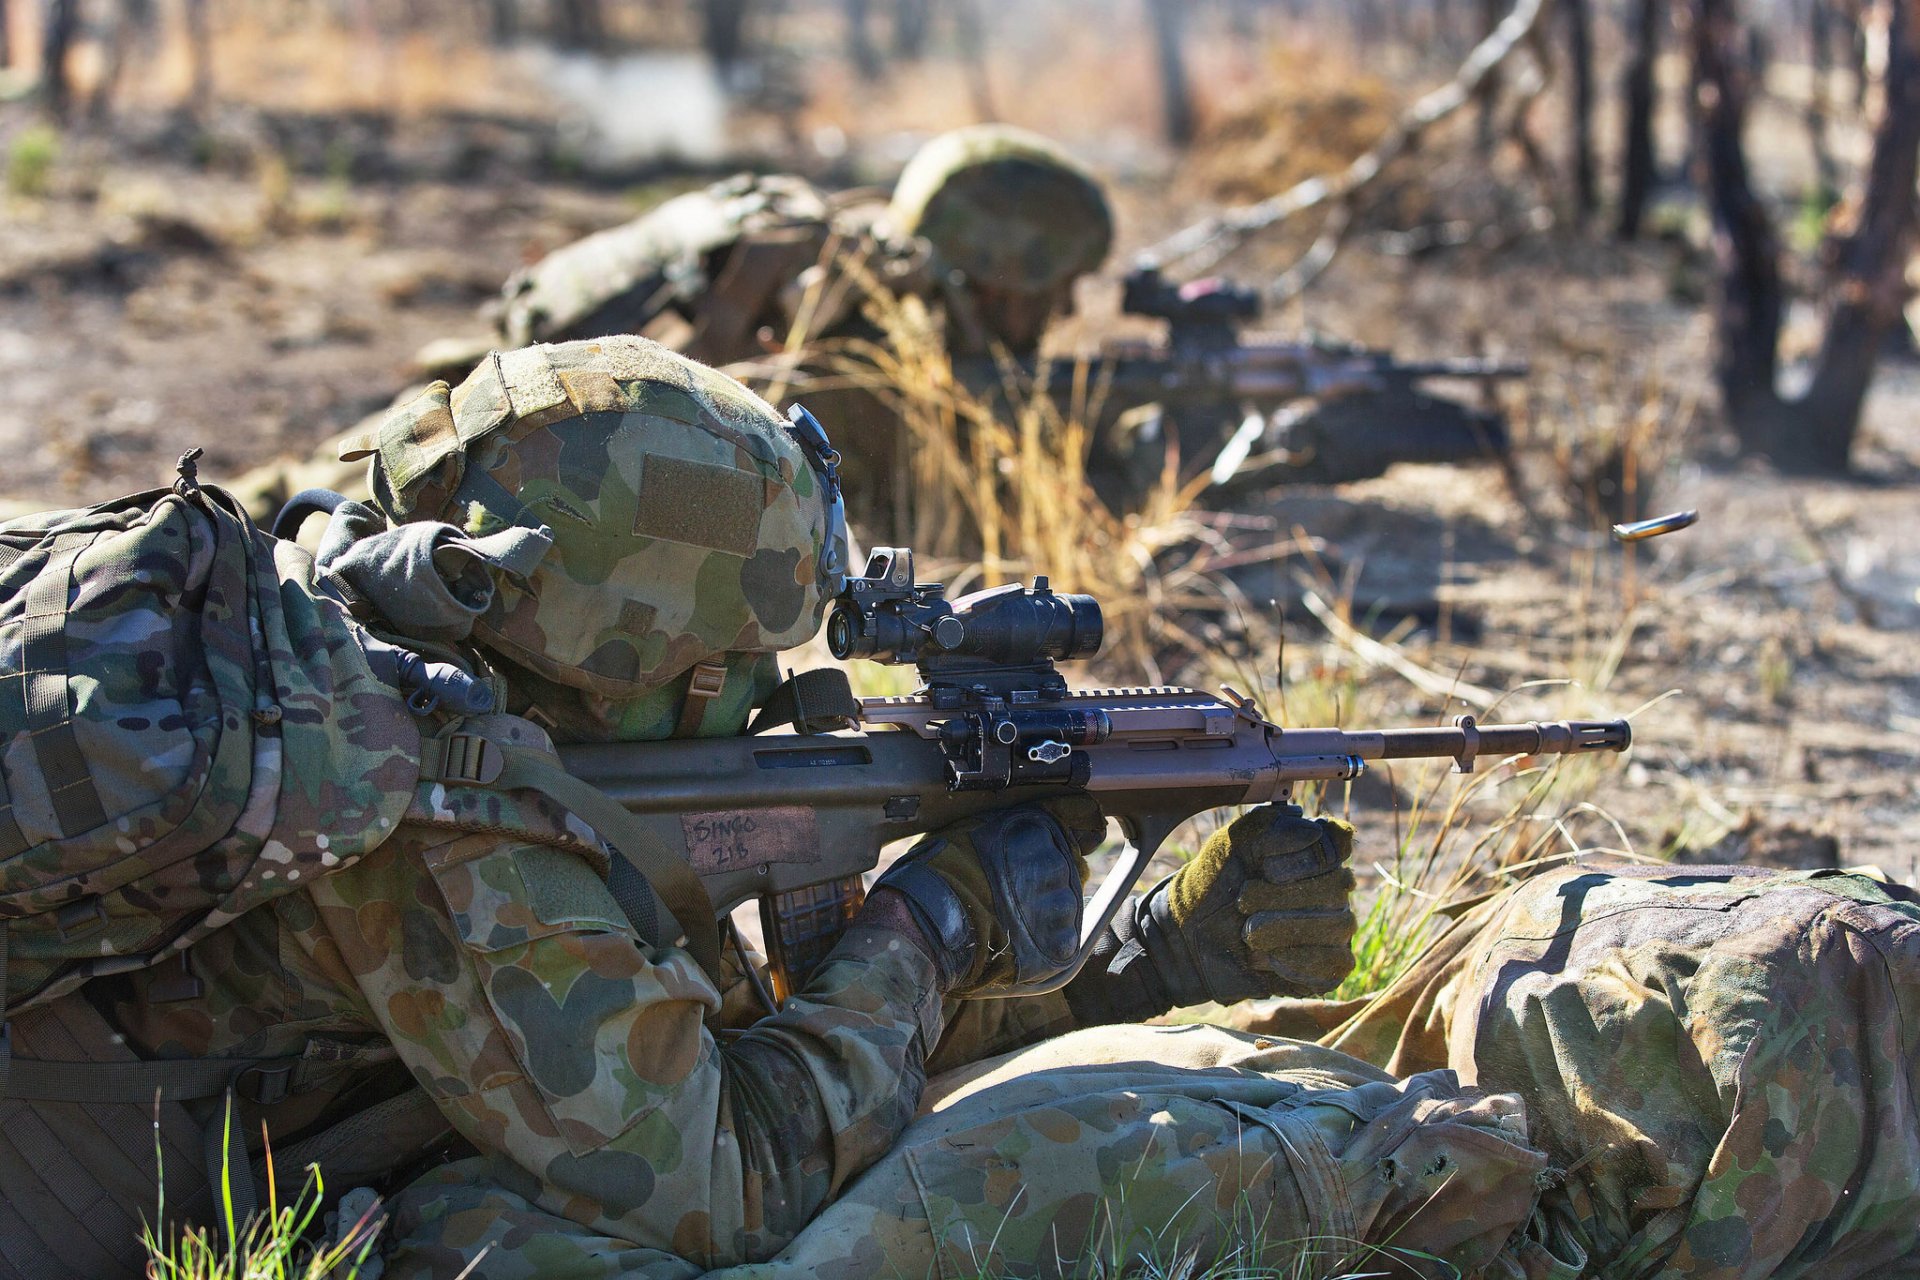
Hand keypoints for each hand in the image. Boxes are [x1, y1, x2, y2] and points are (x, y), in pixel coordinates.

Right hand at [870, 796, 1103, 995]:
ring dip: (1045, 910)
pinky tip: (1013, 938)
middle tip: (1010, 890)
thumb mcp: (970, 825)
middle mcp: (1057, 862)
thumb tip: (1032, 814)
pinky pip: (1061, 940)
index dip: (1081, 827)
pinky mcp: (1060, 943)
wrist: (928, 925)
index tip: (1081, 833)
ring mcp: (1061, 905)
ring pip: (1066, 904)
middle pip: (1071, 866)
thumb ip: (1010, 820)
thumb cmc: (939, 873)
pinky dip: (1043, 942)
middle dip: (1047, 876)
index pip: (1083, 818)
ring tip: (1005, 916)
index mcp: (1039, 829)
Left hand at [1064, 804, 1354, 1023]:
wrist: (1186, 938)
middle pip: (1338, 884)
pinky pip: (1337, 962)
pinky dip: (1298, 960)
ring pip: (1340, 923)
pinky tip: (1263, 958)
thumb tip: (1314, 831)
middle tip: (1243, 901)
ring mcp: (1331, 926)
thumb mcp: (1228, 846)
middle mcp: (1328, 887)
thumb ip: (1267, 829)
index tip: (1266, 868)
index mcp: (1308, 850)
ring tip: (1248, 932)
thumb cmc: (1210, 887)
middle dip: (1284, 895)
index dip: (1306, 856)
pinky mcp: (1326, 967)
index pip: (1337, 841)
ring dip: (1287, 927)